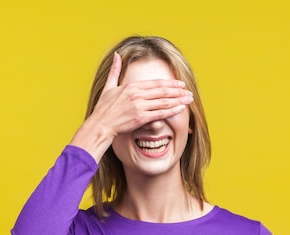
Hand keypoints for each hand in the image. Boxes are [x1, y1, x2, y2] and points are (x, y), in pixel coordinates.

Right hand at [71, 52, 192, 161]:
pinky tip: (180, 108)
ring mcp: (139, 106)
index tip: (180, 84)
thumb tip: (116, 55)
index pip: (156, 83)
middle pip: (162, 91)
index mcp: (131, 86)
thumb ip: (115, 70)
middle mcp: (136, 95)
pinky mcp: (140, 118)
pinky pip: (159, 114)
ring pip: (163, 102)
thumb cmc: (103, 108)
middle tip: (189, 92)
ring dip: (178, 100)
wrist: (100, 124)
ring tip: (189, 99)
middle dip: (178, 91)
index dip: (170, 83)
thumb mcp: (109, 86)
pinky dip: (171, 111)